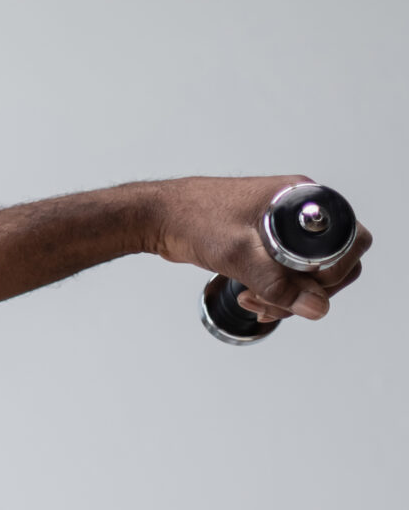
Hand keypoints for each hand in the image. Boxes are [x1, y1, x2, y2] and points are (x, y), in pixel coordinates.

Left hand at [154, 176, 371, 323]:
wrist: (159, 217)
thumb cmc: (193, 219)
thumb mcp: (238, 255)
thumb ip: (277, 284)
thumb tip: (317, 308)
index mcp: (302, 201)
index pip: (350, 241)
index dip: (334, 272)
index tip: (303, 289)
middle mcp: (298, 213)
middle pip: (332, 263)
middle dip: (307, 291)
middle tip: (271, 302)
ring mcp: (283, 229)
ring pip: (307, 273)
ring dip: (287, 296)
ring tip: (253, 302)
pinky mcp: (265, 245)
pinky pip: (285, 274)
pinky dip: (274, 291)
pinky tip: (251, 298)